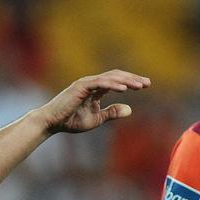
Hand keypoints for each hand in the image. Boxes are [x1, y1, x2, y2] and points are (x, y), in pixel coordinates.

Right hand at [34, 70, 150, 134]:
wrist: (52, 123)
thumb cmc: (71, 121)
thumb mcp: (97, 118)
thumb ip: (112, 113)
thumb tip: (130, 110)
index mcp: (96, 88)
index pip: (117, 81)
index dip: (132, 81)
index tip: (146, 85)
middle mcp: (92, 83)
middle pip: (116, 76)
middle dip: (133, 78)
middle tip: (147, 83)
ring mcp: (85, 83)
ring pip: (110, 78)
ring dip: (126, 80)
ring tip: (140, 85)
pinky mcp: (80, 87)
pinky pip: (99, 83)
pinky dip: (112, 84)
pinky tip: (124, 89)